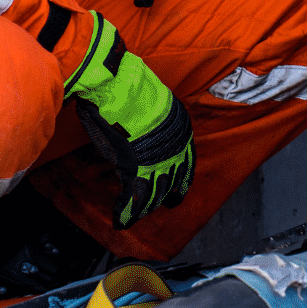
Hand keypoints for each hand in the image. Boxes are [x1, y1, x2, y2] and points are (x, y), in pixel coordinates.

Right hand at [64, 13, 194, 226]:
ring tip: (139, 216)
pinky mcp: (136, 171)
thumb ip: (149, 119)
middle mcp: (175, 148)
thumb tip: (142, 123)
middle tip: (169, 204)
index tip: (181, 185)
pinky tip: (121, 221)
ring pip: (155, 193)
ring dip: (146, 207)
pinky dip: (126, 212)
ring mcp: (157, 162)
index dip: (183, 174)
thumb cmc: (129, 87)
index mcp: (181, 129)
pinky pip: (132, 198)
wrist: (120, 86)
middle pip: (175, 180)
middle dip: (170, 195)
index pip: (186, 159)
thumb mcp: (150, 102)